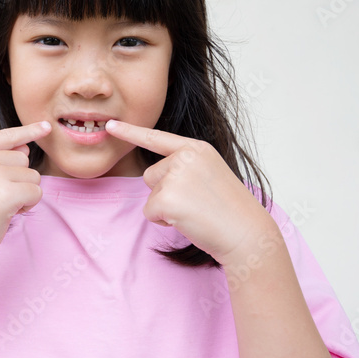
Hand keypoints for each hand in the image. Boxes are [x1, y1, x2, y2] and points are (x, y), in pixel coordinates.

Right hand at [0, 120, 50, 271]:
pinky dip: (27, 205)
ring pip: (32, 176)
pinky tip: (7, 214)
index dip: (28, 131)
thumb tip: (26, 147)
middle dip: (17, 180)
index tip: (46, 126)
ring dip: (23, 194)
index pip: (4, 136)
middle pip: (23, 158)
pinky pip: (36, 192)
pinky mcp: (5, 193)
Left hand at [104, 119, 270, 265]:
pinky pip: (150, 212)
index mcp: (197, 148)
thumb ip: (185, 167)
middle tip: (196, 203)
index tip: (111, 124)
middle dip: (165, 192)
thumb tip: (153, 175)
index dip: (131, 131)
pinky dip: (163, 221)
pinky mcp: (168, 199)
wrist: (248, 233)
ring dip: (165, 207)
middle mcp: (186, 157)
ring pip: (150, 193)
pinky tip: (188, 221)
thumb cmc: (229, 210)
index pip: (157, 138)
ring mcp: (177, 176)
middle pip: (151, 175)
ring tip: (195, 211)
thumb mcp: (209, 174)